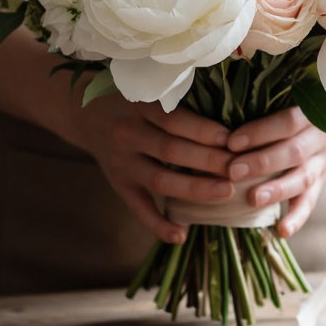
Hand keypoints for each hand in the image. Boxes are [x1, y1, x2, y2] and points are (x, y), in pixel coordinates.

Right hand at [72, 93, 235, 244]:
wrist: (86, 114)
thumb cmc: (133, 100)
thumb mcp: (148, 90)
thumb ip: (177, 100)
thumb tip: (227, 115)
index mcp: (138, 106)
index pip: (174, 120)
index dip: (204, 130)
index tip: (232, 139)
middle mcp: (127, 134)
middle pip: (171, 151)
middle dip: (208, 161)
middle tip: (238, 168)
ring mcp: (121, 163)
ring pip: (160, 180)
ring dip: (195, 188)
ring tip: (226, 192)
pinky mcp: (118, 184)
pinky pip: (138, 208)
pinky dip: (158, 225)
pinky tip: (181, 236)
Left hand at [225, 108, 325, 239]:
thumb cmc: (292, 102)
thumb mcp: (287, 95)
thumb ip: (262, 102)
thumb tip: (223, 109)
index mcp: (312, 112)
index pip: (288, 122)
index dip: (260, 132)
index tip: (232, 142)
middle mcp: (321, 137)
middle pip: (294, 151)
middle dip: (262, 162)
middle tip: (233, 171)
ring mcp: (323, 162)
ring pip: (303, 178)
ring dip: (277, 190)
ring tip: (253, 199)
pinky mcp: (320, 182)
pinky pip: (310, 202)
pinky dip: (297, 218)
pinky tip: (282, 230)